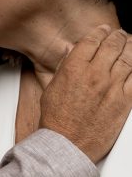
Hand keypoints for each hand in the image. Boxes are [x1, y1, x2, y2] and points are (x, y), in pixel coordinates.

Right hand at [40, 25, 131, 162]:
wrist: (67, 145)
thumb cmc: (57, 121)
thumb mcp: (52, 89)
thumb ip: (64, 69)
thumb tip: (71, 55)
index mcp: (75, 69)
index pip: (91, 41)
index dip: (99, 32)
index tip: (103, 31)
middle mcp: (95, 75)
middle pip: (113, 45)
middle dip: (117, 37)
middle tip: (119, 35)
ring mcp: (112, 88)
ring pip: (128, 58)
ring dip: (130, 48)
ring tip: (130, 44)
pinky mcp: (125, 102)